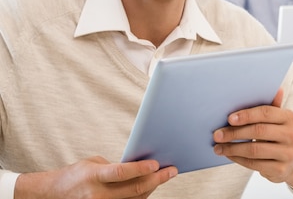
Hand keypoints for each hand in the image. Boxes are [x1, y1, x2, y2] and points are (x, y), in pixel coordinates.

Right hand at [16, 156, 176, 198]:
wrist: (54, 194)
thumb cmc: (77, 175)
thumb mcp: (94, 163)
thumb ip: (116, 166)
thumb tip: (142, 165)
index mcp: (94, 176)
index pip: (122, 172)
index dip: (141, 168)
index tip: (157, 163)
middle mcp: (98, 194)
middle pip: (134, 189)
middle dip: (157, 179)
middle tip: (172, 170)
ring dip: (153, 187)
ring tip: (165, 176)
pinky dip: (142, 196)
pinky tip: (151, 187)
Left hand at [213, 89, 292, 189]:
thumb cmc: (280, 134)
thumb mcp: (278, 119)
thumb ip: (272, 105)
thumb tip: (277, 89)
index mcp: (290, 118)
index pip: (266, 113)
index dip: (247, 115)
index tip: (229, 118)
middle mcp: (292, 135)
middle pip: (258, 131)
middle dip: (234, 133)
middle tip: (218, 134)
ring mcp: (287, 154)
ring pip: (254, 150)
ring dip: (232, 148)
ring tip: (218, 147)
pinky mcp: (280, 169)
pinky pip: (254, 164)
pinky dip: (238, 159)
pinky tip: (229, 155)